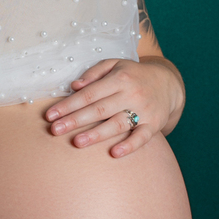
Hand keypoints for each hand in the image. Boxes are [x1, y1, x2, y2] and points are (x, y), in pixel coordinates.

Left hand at [44, 56, 182, 157]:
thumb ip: (94, 73)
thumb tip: (74, 86)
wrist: (168, 84)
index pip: (89, 94)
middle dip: (75, 121)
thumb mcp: (115, 65)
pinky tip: (114, 153)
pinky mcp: (154, 125)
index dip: (68, 105)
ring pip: (117, 124)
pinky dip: (130, 146)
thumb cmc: (133, 75)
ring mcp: (143, 111)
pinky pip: (142, 137)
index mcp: (119, 78)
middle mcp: (131, 94)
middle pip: (99, 109)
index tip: (50, 115)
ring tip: (77, 142)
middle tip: (54, 131)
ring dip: (96, 134)